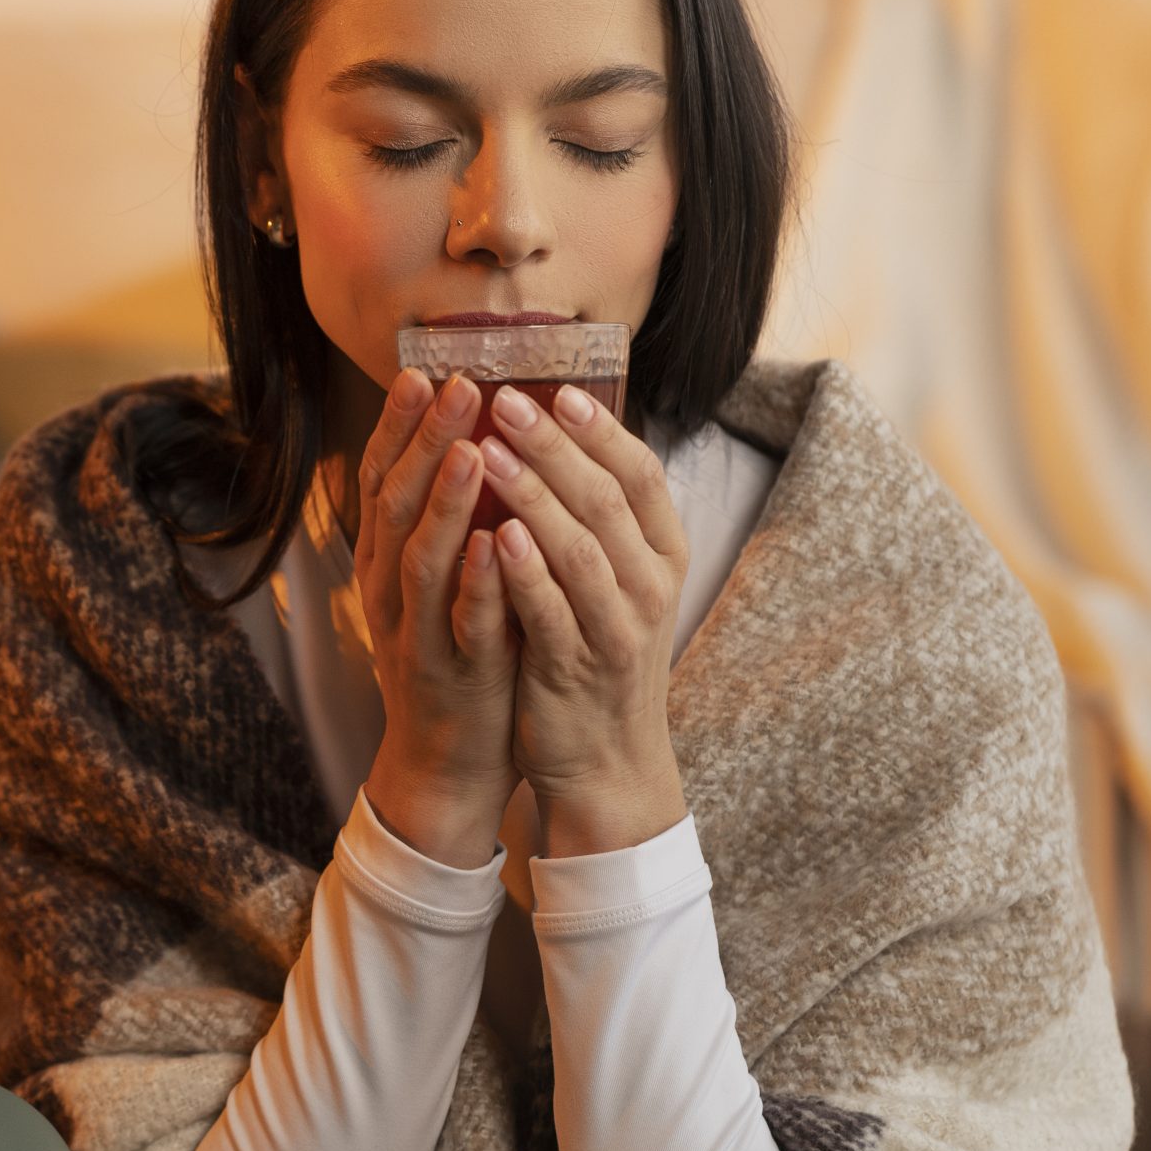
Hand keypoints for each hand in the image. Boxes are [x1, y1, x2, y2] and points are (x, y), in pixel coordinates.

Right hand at [351, 368, 523, 868]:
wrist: (446, 759)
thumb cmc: (456, 654)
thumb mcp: (440, 580)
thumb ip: (447, 521)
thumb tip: (472, 441)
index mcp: (385, 562)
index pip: (382, 480)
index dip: (398, 427)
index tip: (420, 371)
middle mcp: (388, 590)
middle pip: (396, 504)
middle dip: (423, 443)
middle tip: (453, 386)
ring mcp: (415, 633)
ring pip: (421, 559)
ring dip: (446, 503)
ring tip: (471, 449)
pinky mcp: (450, 674)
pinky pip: (462, 624)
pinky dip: (477, 583)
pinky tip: (499, 545)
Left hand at [475, 382, 691, 853]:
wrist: (606, 762)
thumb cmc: (596, 653)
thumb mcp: (616, 580)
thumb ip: (597, 518)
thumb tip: (563, 435)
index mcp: (662, 554)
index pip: (640, 474)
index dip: (600, 429)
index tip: (557, 388)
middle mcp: (650, 585)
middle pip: (606, 498)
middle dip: (554, 444)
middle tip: (505, 399)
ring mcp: (617, 628)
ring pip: (580, 546)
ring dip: (533, 494)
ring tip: (488, 449)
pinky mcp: (576, 668)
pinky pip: (551, 610)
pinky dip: (524, 570)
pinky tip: (492, 534)